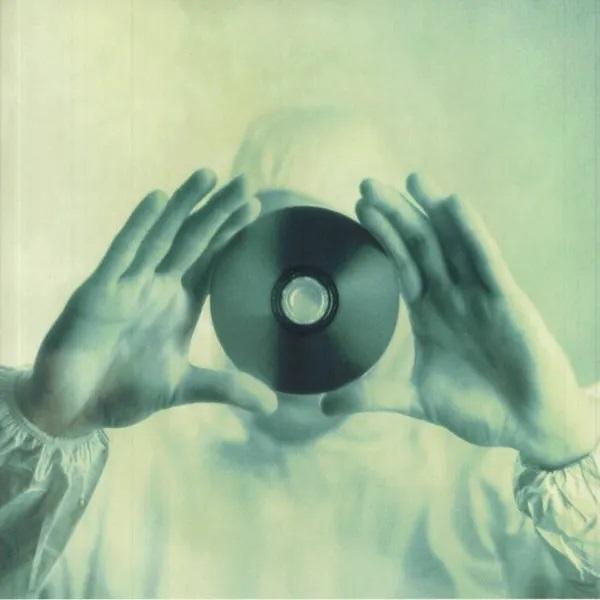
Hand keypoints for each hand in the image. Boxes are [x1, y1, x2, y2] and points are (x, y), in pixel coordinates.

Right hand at [17, 170, 275, 437]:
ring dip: (184, 207)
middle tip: (246, 181)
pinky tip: (158, 201)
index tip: (257, 206)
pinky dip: (139, 228)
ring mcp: (127, 286)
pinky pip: (121, 254)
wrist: (73, 410)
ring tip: (209, 177)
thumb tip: (271, 406)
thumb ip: (226, 387)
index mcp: (177, 303)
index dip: (231, 232)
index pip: (210, 258)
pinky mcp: (97, 294)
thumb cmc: (124, 391)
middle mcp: (155, 287)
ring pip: (160, 238)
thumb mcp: (183, 387)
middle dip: (217, 211)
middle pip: (192, 240)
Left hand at [322, 174, 597, 467]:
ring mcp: (480, 294)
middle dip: (396, 213)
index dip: (382, 235)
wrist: (528, 426)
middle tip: (367, 185)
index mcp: (430, 310)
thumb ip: (372, 395)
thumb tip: (324, 406)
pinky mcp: (507, 301)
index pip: (401, 263)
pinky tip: (453, 205)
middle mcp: (453, 295)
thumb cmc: (478, 408)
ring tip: (411, 179)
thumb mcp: (416, 398)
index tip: (357, 209)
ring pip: (453, 243)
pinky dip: (470, 233)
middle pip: (421, 244)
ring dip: (432, 210)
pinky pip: (486, 261)